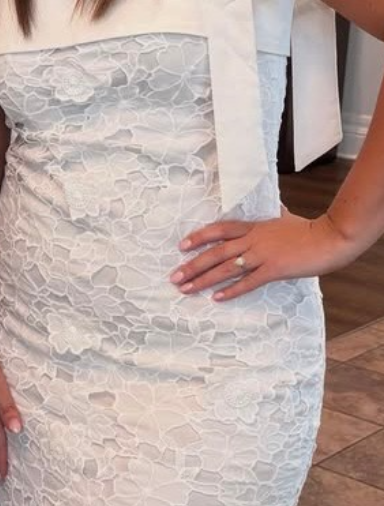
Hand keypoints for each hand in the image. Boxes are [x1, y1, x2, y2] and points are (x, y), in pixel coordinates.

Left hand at [169, 206, 359, 301]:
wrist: (330, 237)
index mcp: (253, 227)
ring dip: (203, 279)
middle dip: (193, 265)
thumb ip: (273, 214)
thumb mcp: (284, 217)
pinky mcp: (274, 269)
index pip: (219, 230)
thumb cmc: (308, 229)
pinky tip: (217, 298)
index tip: (181, 246)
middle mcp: (253, 240)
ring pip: (226, 268)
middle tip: (174, 276)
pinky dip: (232, 290)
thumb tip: (274, 207)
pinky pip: (248, 282)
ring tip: (186, 288)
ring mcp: (262, 255)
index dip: (199, 237)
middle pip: (216, 252)